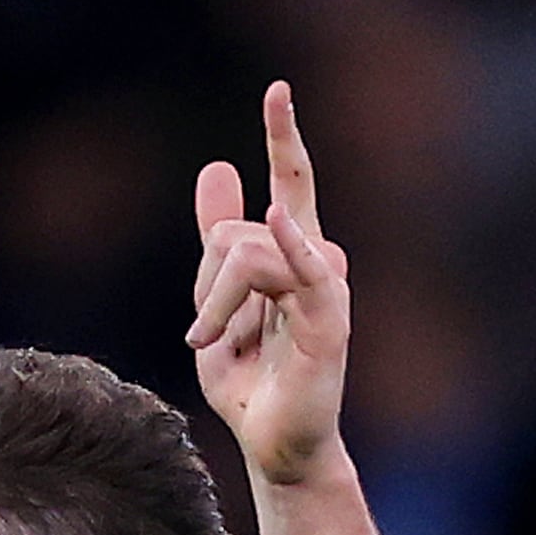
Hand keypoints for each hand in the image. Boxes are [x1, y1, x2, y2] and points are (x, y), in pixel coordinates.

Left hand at [187, 81, 351, 484]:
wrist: (272, 445)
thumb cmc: (251, 380)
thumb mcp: (216, 301)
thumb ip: (215, 241)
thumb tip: (217, 167)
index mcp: (292, 254)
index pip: (292, 182)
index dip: (283, 136)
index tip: (277, 89)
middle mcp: (318, 262)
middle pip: (244, 227)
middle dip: (207, 277)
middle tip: (206, 333)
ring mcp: (326, 289)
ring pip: (247, 253)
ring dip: (213, 307)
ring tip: (212, 346)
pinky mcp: (329, 323)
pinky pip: (304, 272)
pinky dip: (288, 247)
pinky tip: (280, 222)